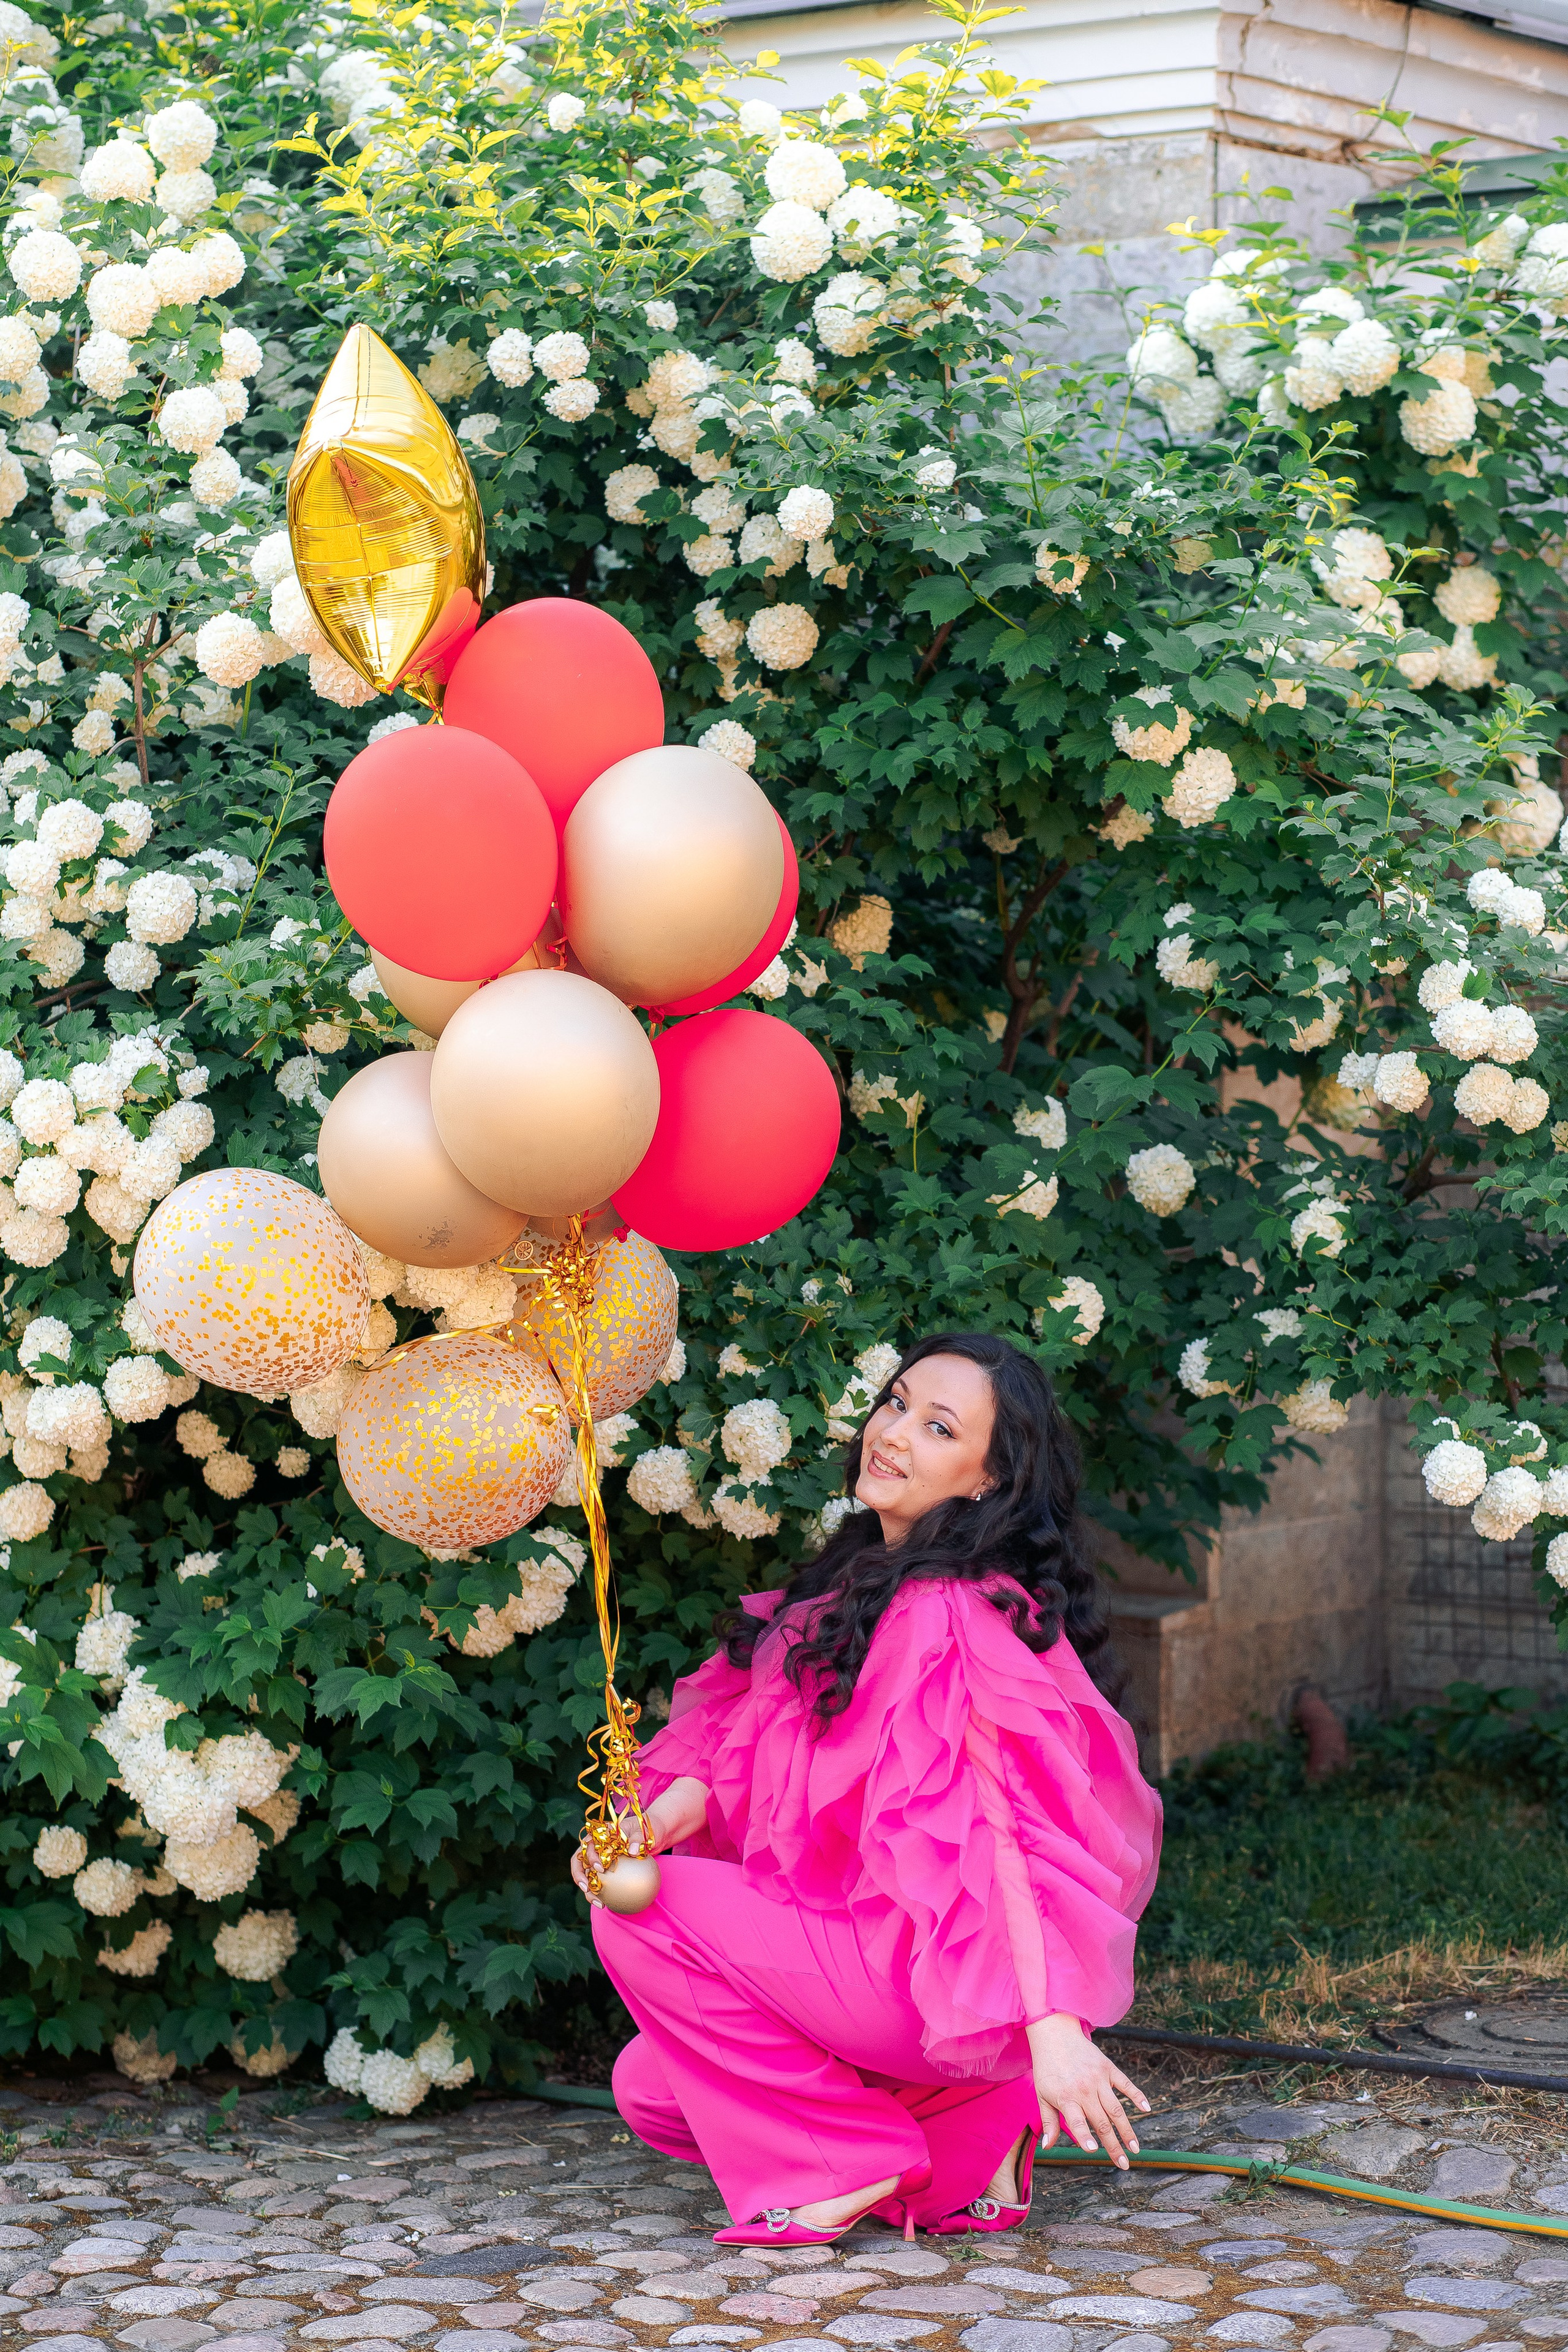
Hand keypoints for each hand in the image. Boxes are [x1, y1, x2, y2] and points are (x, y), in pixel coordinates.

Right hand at [570, 1777, 709, 1906]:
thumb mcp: (644, 1830)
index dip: (590, 1856)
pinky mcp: (606, 1869)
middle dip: (579, 1875)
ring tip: (598, 1903)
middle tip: (587, 1887)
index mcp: (601, 1834)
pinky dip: (599, 1893)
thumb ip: (637, 1838)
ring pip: (586, 1874)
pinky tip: (606, 1904)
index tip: (600, 1868)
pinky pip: (599, 1882)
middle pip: (579, 1860)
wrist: (653, 1834)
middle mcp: (596, 1846)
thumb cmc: (647, 1829)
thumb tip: (632, 1851)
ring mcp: (599, 1858)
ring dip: (588, 1889)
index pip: (588, 1844)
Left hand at [1027, 2013, 1148, 2168]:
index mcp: (1066, 2097)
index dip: (1084, 2136)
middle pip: (1102, 2122)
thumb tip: (1048, 2148)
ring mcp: (1098, 2078)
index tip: (1094, 2151)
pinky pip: (1125, 2084)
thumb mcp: (1042, 2095)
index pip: (1077, 2121)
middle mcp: (1084, 2089)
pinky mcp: (1108, 2068)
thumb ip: (1049, 2122)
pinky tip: (1147, 2108)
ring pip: (1116, 2109)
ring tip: (1135, 2148)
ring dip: (1127, 2130)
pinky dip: (1137, 2095)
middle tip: (1124, 2165)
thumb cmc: (1047, 2068)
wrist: (1055, 2034)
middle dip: (1114, 2145)